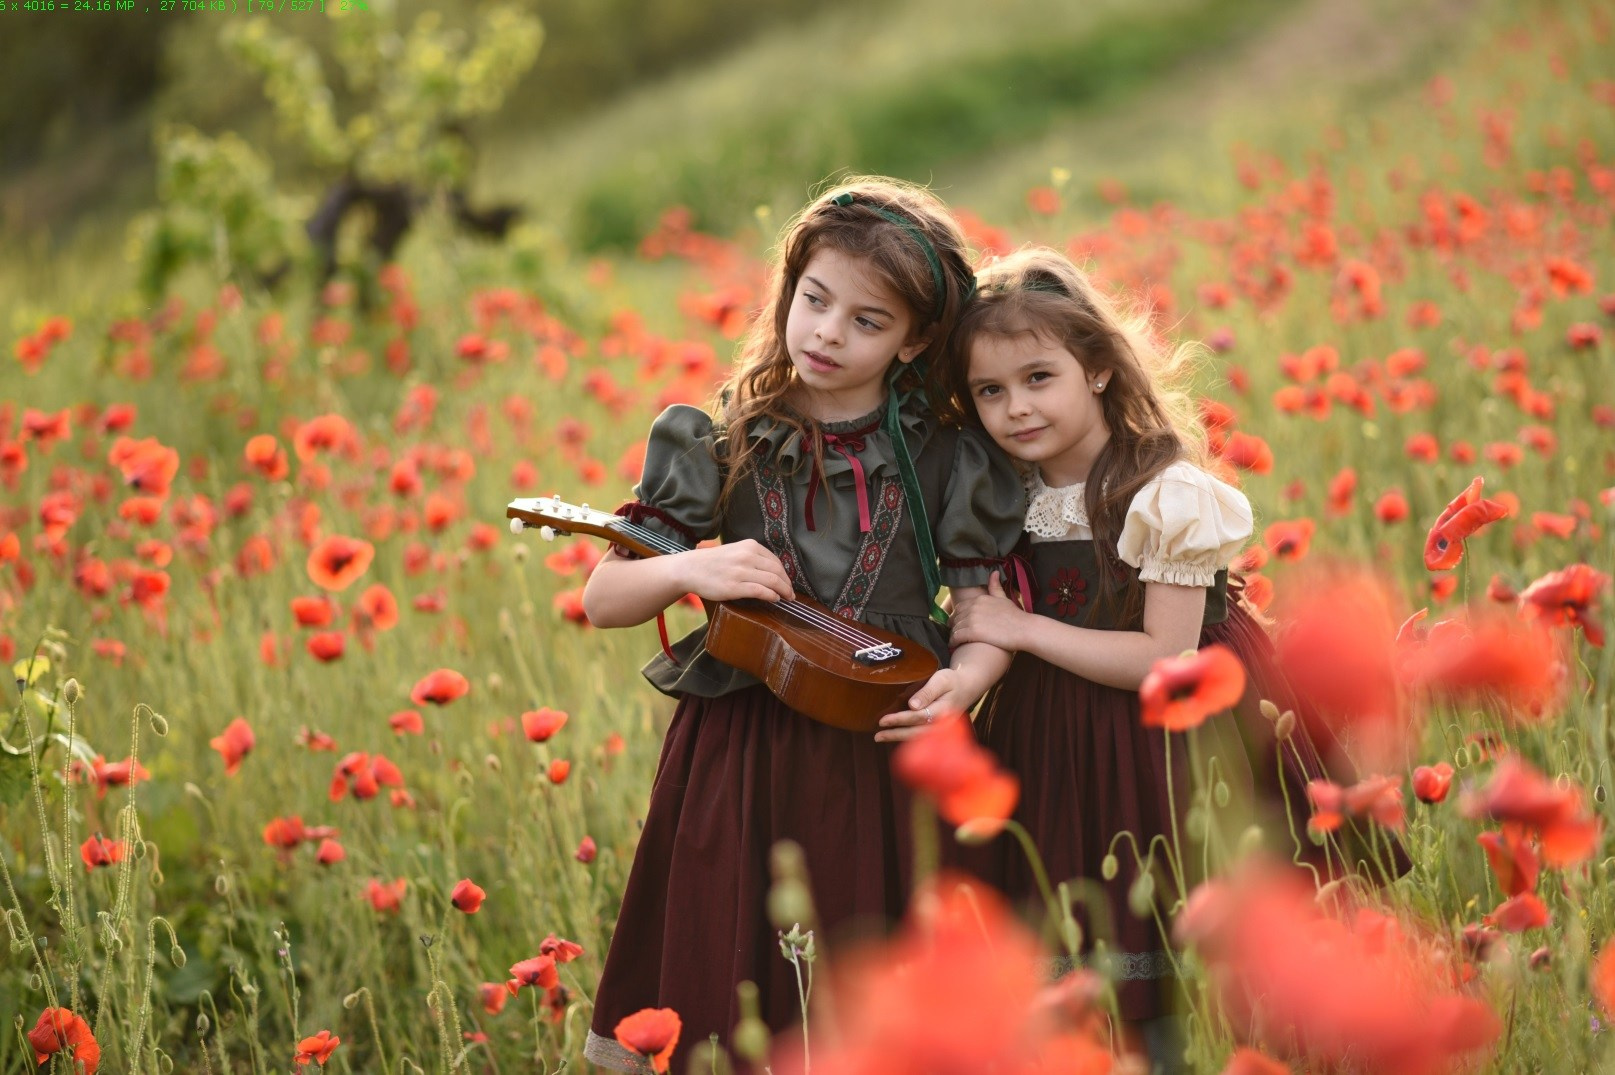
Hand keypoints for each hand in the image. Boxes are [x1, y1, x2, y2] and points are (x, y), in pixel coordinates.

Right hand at [676, 539, 794, 603]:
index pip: (776, 561)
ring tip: (786, 598)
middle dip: (788, 584)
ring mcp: (740, 571)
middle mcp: (747, 556)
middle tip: (791, 594)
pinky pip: (761, 591)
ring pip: (772, 581)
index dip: (785, 574)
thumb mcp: (735, 551)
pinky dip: (772, 596)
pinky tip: (774, 600)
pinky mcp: (734, 587)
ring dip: (783, 591)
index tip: (788, 583)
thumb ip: (753, 557)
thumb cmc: (713, 562)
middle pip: (777, 571)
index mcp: (749, 546)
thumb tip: (774, 572)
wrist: (690, 569)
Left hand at [874, 667, 982, 742]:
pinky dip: (907, 737)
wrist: (968, 687)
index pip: (918, 717)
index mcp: (943, 710)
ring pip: (918, 737)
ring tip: (880, 738)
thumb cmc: (952, 681)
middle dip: (896, 734)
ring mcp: (941, 729)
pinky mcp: (938, 730)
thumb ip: (927, 692)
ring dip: (899, 738)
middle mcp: (943, 724)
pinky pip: (921, 736)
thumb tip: (912, 705)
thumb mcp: (942, 679)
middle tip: (877, 736)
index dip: (900, 720)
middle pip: (917, 732)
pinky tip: (894, 736)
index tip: (883, 721)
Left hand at [947, 572, 1029, 650]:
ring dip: (953, 634)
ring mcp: (972, 619)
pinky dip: (953, 641)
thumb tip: (994, 572)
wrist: (1024, 629)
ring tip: (954, 641)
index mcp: (979, 599)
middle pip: (955, 617)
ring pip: (955, 628)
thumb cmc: (1016, 616)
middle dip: (953, 625)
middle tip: (953, 632)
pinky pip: (956, 636)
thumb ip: (995, 587)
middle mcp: (974, 607)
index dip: (956, 616)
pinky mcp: (973, 632)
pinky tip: (954, 645)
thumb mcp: (1004, 598)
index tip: (956, 622)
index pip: (959, 607)